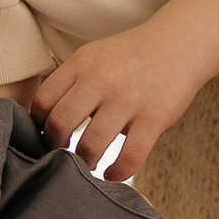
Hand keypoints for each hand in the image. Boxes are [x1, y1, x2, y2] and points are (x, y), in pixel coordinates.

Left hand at [34, 0, 218, 182]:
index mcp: (81, 64)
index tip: (46, 137)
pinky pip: (129, 157)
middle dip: (55, 148)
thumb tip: (42, 120)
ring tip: (88, 165)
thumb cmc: (131, 57)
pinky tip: (112, 174)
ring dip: (85, 163)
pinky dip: (117, 173)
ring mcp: (128, 99)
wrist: (179, 43)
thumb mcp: (94, 56)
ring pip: (91, 145)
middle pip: (60, 125)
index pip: (43, 101)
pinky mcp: (154, 118)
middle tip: (62, 156)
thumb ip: (70, 82)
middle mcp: (100, 80)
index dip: (39, 126)